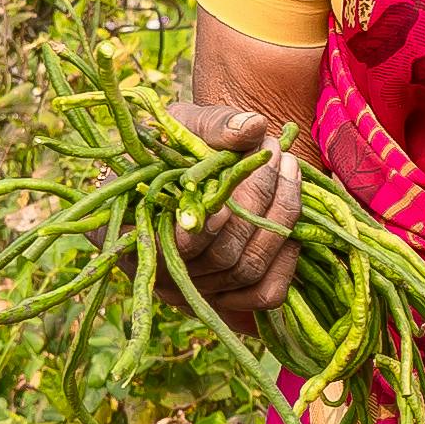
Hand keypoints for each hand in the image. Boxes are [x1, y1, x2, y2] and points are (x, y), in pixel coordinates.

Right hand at [173, 98, 305, 330]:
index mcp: (132, 234)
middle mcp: (162, 275)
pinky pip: (265, 294)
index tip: (236, 172)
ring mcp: (197, 291)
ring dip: (279, 217)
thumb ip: (213, 126)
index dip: (209, 218)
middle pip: (221, 256)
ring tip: (289, 167)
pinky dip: (286, 259)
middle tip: (275, 150)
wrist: (184, 167)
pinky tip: (291, 215)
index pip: (174, 244)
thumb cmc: (174, 145)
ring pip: (247, 270)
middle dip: (256, 197)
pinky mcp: (229, 298)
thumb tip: (254, 127)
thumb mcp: (184, 125)